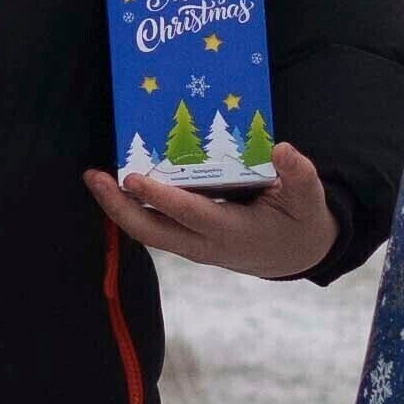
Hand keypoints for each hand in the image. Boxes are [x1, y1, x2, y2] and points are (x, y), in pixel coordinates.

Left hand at [93, 144, 336, 281]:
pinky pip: (153, 225)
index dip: (161, 198)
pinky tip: (117, 183)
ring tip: (95, 177)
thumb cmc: (300, 221)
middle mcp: (206, 245)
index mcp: (233, 234)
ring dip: (118, 207)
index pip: (190, 215)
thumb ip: (300, 176)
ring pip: (148, 232)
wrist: (294, 254)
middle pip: (152, 232)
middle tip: (94, 177)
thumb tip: (282, 149)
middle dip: (119, 208)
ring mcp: (193, 245)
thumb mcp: (309, 200)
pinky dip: (132, 207)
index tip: (134, 177)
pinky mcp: (187, 238)